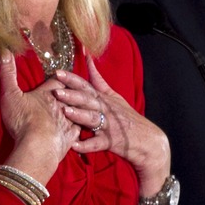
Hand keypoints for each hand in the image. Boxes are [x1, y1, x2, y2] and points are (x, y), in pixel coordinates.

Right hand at [0, 52, 79, 184]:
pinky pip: (79, 131)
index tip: (60, 75)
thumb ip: (8, 73)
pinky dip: (79, 130)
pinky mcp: (70, 138)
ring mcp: (69, 122)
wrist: (38, 147)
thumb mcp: (11, 94)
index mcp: (48, 94)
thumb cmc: (24, 120)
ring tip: (80, 109)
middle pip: (72, 95)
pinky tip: (79, 131)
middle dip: (73, 92)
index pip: (58, 81)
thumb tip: (5, 51)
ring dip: (79, 110)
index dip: (61, 77)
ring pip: (78, 112)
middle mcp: (62, 105)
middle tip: (75, 90)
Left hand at [53, 57, 170, 194]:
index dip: (72, 79)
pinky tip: (74, 145)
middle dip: (72, 95)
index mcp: (103, 98)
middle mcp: (105, 109)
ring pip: (92, 119)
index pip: (86, 85)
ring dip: (79, 115)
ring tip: (65, 112)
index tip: (58, 72)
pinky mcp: (111, 141)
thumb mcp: (114, 96)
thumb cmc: (127, 116)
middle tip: (57, 91)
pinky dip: (86, 145)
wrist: (148, 140)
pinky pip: (97, 144)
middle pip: (87, 100)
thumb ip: (98, 79)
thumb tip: (87, 58)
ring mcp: (108, 125)